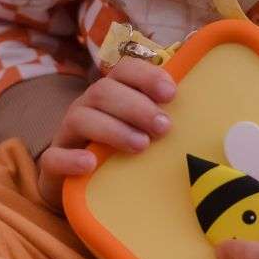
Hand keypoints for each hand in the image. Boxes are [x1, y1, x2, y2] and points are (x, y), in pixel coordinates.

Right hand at [37, 57, 176, 210]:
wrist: (80, 189)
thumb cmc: (121, 153)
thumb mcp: (144, 131)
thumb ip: (165, 114)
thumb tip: (206, 97)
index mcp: (111, 95)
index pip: (124, 69)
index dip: (147, 75)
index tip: (171, 93)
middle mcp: (87, 107)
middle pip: (104, 91)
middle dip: (137, 106)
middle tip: (164, 127)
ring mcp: (67, 135)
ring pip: (81, 118)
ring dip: (113, 129)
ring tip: (141, 145)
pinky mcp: (52, 164)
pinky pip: (54, 157)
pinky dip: (72, 159)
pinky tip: (91, 164)